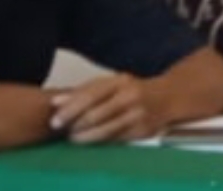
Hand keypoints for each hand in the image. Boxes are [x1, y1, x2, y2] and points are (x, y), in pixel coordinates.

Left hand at [50, 73, 172, 143]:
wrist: (168, 98)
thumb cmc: (134, 90)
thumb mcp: (112, 84)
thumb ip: (85, 91)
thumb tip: (56, 102)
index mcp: (121, 81)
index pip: (90, 95)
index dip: (70, 109)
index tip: (54, 119)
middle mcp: (130, 96)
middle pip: (95, 114)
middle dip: (75, 125)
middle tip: (62, 130)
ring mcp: (138, 114)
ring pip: (104, 130)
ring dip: (85, 137)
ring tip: (74, 138)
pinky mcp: (142, 130)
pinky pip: (115, 139)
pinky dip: (100, 141)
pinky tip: (92, 140)